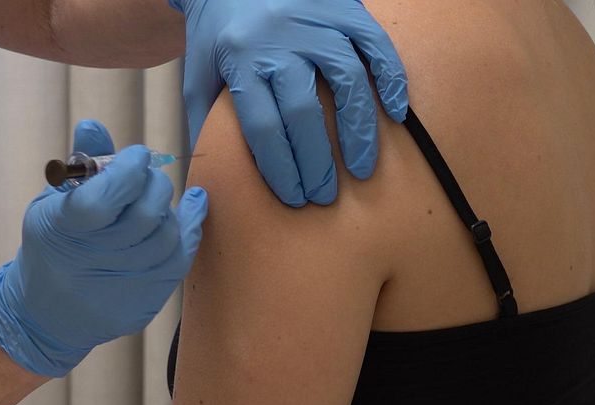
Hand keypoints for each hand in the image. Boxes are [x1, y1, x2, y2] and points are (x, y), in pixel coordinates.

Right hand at [0, 120, 208, 377]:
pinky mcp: (144, 302)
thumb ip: (78, 166)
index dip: (127, 171)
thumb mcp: (51, 204)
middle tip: (147, 175)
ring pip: (165, 236)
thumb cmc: (51, 248)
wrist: (46, 314)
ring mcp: (121, 286)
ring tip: (154, 197)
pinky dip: (190, 228)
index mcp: (62, 231)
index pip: (101, 200)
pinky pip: (179, 259)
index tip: (137, 155)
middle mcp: (93, 262)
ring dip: (167, 207)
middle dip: (152, 184)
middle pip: (143, 217)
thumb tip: (94, 126)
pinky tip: (192, 206)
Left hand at [170, 0, 408, 206]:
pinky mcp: (344, 8)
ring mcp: (315, 22)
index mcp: (240, 59)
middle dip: (317, 163)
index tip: (294, 197)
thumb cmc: (218, 30)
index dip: (282, 169)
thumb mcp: (199, 71)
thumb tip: (210, 171)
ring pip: (347, 82)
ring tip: (362, 169)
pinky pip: (376, 45)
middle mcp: (279, 40)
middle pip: (305, 113)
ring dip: (358, 132)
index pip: (264, 127)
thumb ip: (204, 120)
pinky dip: (391, 80)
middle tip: (325, 195)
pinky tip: (395, 115)